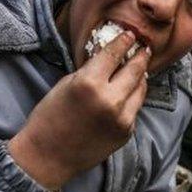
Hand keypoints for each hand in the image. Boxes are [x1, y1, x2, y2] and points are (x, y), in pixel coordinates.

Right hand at [10, 32, 150, 190]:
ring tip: (141, 69)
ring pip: (141, 90)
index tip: (130, 35)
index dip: (123, 41)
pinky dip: (133, 98)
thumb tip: (109, 61)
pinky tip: (130, 92)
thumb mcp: (66, 84)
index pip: (114, 54)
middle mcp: (110, 100)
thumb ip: (90, 72)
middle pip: (135, 70)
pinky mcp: (126, 132)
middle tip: (144, 49)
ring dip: (141, 77)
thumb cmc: (49, 118)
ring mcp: (121, 118)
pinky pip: (134, 109)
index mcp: (90, 83)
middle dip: (140, 57)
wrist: (47, 156)